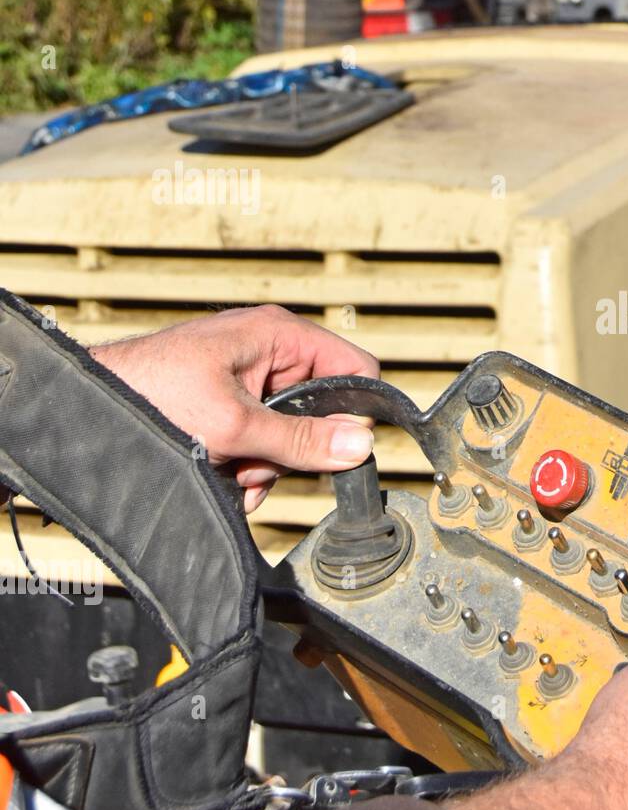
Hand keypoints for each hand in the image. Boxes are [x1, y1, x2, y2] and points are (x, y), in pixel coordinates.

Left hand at [90, 305, 379, 511]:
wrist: (84, 412)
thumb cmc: (150, 396)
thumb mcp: (235, 425)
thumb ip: (301, 440)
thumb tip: (361, 446)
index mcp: (280, 335)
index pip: (354, 368)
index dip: (354, 411)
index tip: (335, 448)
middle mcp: (270, 353)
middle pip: (321, 411)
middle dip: (293, 449)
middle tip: (257, 461)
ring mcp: (249, 381)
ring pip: (290, 435)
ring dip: (265, 465)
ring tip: (227, 470)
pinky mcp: (229, 406)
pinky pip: (262, 442)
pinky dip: (245, 466)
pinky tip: (219, 473)